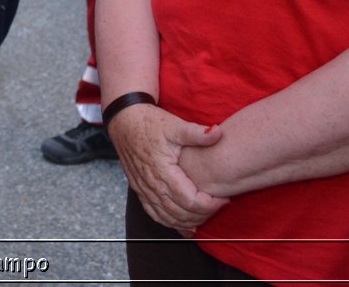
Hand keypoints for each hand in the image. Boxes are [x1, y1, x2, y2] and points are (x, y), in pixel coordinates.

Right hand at [108, 104, 227, 231]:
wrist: (124, 121)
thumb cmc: (150, 123)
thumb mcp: (174, 125)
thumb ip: (196, 132)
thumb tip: (218, 132)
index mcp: (163, 170)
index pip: (190, 200)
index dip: (210, 205)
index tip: (223, 198)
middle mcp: (152, 184)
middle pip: (181, 213)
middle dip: (203, 214)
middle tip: (219, 206)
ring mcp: (144, 189)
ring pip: (168, 217)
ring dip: (189, 222)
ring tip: (206, 215)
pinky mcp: (140, 190)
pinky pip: (155, 214)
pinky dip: (171, 223)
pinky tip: (185, 226)